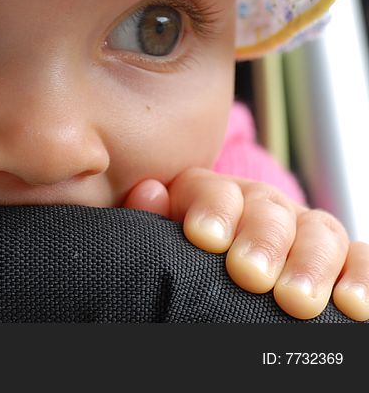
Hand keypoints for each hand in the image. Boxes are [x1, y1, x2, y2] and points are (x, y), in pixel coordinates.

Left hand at [123, 167, 368, 321]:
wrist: (218, 283)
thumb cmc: (179, 265)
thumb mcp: (157, 241)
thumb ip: (148, 218)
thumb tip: (149, 192)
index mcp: (210, 197)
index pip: (212, 190)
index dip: (211, 209)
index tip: (205, 239)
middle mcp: (260, 207)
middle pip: (268, 209)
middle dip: (262, 241)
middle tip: (250, 275)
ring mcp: (303, 231)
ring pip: (318, 231)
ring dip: (311, 265)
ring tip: (296, 301)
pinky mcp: (340, 260)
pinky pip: (359, 259)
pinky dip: (361, 277)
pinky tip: (353, 306)